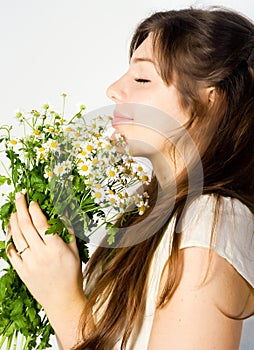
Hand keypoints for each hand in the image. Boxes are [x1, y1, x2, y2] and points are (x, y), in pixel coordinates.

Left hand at [6, 192, 84, 315]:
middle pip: (26, 225)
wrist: (62, 300)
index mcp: (56, 248)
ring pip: (16, 237)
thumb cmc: (71, 276)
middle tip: (19, 197)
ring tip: (14, 212)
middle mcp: (41, 254)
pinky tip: (10, 233)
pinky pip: (11, 253)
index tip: (33, 201)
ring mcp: (29, 263)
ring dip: (13, 221)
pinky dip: (9, 241)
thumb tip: (64, 214)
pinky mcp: (21, 271)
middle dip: (21, 207)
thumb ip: (69, 231)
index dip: (35, 209)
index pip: (41, 223)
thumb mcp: (75, 251)